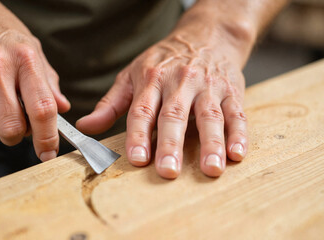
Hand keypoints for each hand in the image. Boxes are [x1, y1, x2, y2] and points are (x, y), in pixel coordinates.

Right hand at [0, 0, 69, 160]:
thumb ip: (49, 83)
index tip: (49, 154)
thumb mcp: (34, 51)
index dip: (48, 138)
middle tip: (19, 125)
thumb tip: (63, 109)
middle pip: (11, 128)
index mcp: (24, 60)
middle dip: (18, 136)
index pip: (42, 109)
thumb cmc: (4, 34)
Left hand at [77, 8, 252, 177]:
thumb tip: (85, 127)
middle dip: (171, 145)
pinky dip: (238, 134)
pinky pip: (236, 113)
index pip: (142, 110)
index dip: (139, 135)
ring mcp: (208, 87)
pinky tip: (237, 153)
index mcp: (152, 79)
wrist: (206, 37)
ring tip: (211, 168)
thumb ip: (111, 104)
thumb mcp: (132, 75)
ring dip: (211, 143)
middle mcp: (180, 82)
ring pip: (209, 116)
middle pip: (175, 115)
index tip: (137, 159)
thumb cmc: (165, 61)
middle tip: (169, 171)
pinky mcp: (231, 91)